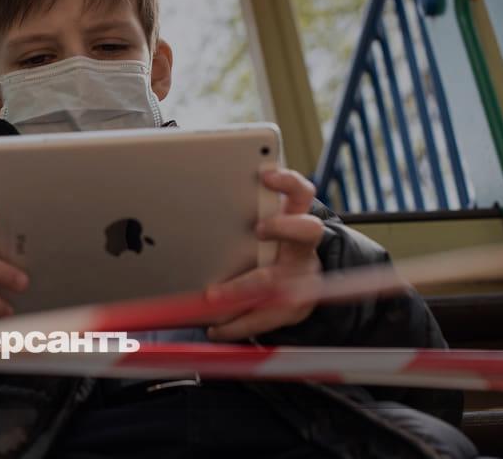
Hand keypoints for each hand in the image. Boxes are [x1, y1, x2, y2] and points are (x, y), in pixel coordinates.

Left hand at [205, 169, 323, 340]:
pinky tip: (214, 327)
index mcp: (294, 218)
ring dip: (244, 293)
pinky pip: (264, 322)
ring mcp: (302, 281)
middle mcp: (303, 249)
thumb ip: (243, 212)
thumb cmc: (268, 247)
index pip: (300, 192)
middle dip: (282, 227)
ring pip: (289, 288)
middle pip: (307, 230)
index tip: (266, 175)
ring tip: (214, 298)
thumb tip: (195, 191)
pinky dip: (235, 326)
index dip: (287, 181)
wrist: (298, 284)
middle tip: (257, 228)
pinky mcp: (293, 310)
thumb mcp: (262, 224)